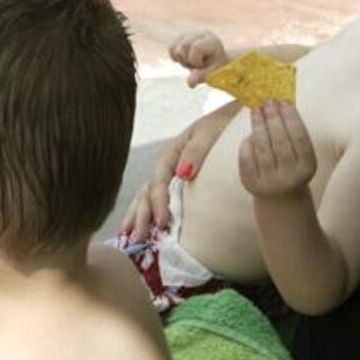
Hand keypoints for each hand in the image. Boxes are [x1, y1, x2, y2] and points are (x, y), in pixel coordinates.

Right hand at [117, 101, 238, 236]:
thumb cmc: (221, 126)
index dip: (158, 203)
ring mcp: (168, 173)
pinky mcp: (175, 181)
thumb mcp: (208, 133)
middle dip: (141, 216)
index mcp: (170, 153)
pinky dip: (146, 212)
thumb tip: (182, 173)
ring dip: (137, 216)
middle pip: (147, 192)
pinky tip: (141, 226)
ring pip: (146, 196)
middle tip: (138, 239)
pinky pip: (156, 198)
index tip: (161, 223)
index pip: (159, 182)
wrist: (231, 120)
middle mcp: (165, 165)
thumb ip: (195, 151)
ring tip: (128, 236)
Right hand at [170, 30, 229, 86]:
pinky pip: (171, 48)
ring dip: (181, 59)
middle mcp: (201, 34)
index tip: (202, 66)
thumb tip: (190, 83)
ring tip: (192, 62)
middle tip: (197, 65)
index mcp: (211, 40)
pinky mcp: (181, 37)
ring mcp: (190, 33)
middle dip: (187, 60)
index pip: (196, 47)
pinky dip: (175, 57)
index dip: (196, 61)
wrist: (215, 61)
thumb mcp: (212, 73)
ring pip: (175, 48)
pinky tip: (185, 59)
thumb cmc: (215, 67)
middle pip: (183, 46)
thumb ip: (201, 77)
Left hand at [239, 101, 317, 198]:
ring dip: (258, 125)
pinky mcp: (251, 183)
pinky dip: (247, 142)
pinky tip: (251, 131)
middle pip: (280, 141)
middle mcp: (290, 176)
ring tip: (256, 109)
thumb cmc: (291, 167)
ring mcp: (270, 181)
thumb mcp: (299, 154)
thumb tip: (280, 102)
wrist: (280, 199)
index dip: (292, 117)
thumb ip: (293, 133)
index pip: (299, 138)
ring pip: (262, 148)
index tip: (284, 101)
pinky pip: (247, 158)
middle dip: (273, 118)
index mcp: (307, 167)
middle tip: (268, 101)